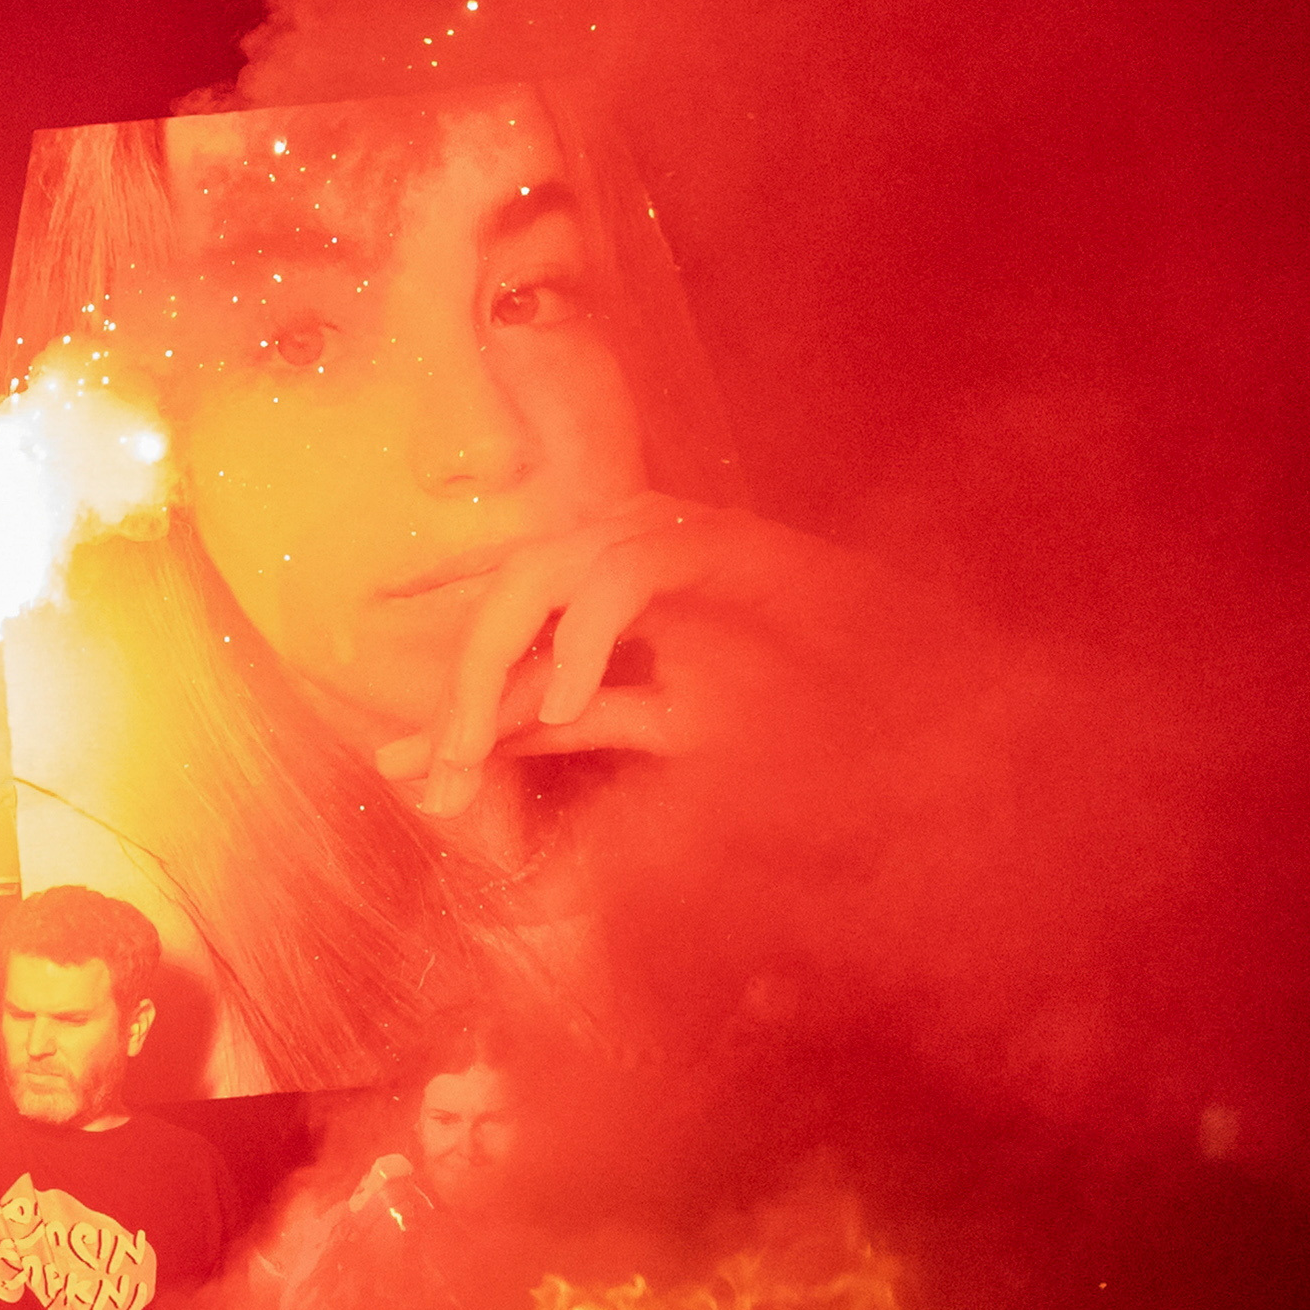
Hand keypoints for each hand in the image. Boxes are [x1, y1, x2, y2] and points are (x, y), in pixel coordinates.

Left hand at [373, 496, 892, 822]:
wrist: (904, 681)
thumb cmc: (791, 703)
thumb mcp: (659, 726)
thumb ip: (566, 726)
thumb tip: (448, 761)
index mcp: (601, 588)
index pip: (503, 637)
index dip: (452, 705)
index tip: (406, 776)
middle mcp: (622, 546)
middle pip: (506, 595)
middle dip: (463, 686)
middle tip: (438, 771)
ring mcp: (668, 534)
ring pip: (545, 575)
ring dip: (502, 665)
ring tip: (477, 749)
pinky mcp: (716, 539)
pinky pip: (626, 572)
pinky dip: (588, 633)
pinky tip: (575, 701)